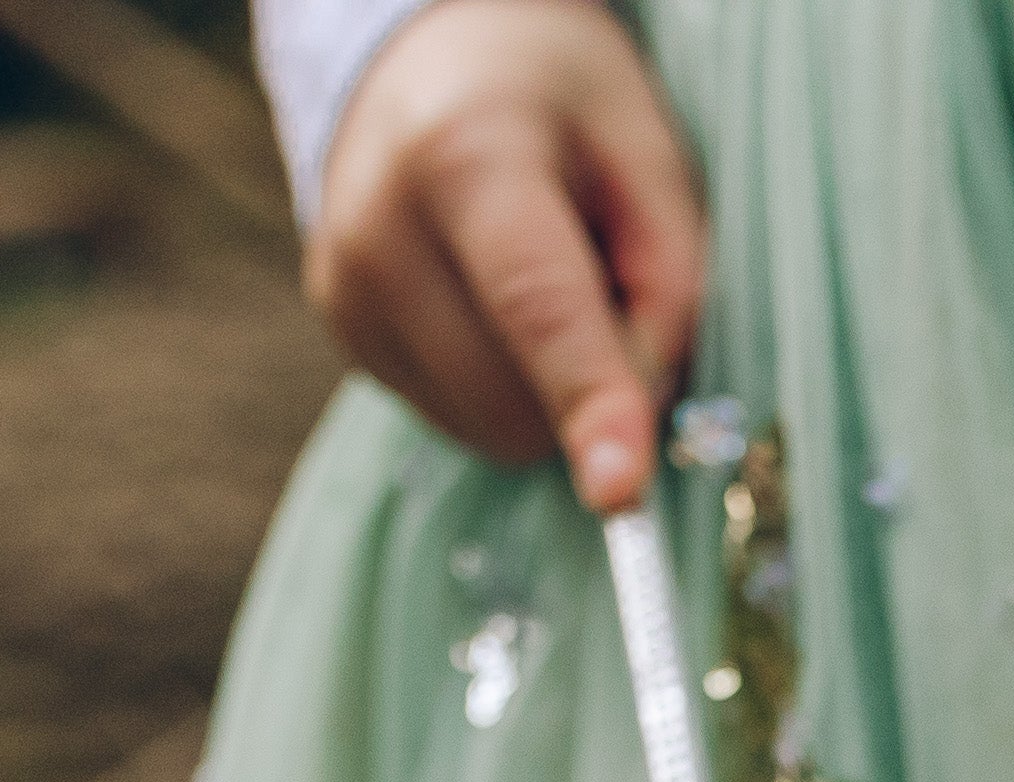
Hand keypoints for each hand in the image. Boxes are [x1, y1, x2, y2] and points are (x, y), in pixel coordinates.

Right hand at [306, 0, 706, 509]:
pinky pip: (463, 421)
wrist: (432, 57)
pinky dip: (506, 387)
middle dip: (593, 384)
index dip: (587, 400)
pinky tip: (495, 303)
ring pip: (492, 429)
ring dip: (548, 391)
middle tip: (604, 285)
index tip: (619, 492)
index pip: (537, 303)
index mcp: (465, 151)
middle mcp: (380, 224)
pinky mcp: (344, 330)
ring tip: (544, 280)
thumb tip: (641, 424)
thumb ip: (669, 288)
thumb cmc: (561, 105)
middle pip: (517, 398)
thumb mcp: (648, 157)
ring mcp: (347, 284)